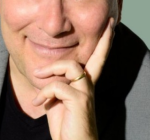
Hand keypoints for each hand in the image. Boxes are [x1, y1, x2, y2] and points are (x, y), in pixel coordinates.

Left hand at [32, 18, 114, 139]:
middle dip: (103, 40)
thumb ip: (57, 83)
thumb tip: (45, 73)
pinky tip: (38, 102)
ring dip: (50, 69)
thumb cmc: (65, 123)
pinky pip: (57, 85)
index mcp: (86, 84)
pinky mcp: (80, 101)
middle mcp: (90, 85)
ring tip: (37, 77)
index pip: (97, 59)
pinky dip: (44, 92)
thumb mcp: (58, 99)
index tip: (111, 27)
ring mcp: (86, 92)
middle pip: (96, 57)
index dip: (105, 43)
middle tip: (109, 25)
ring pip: (70, 65)